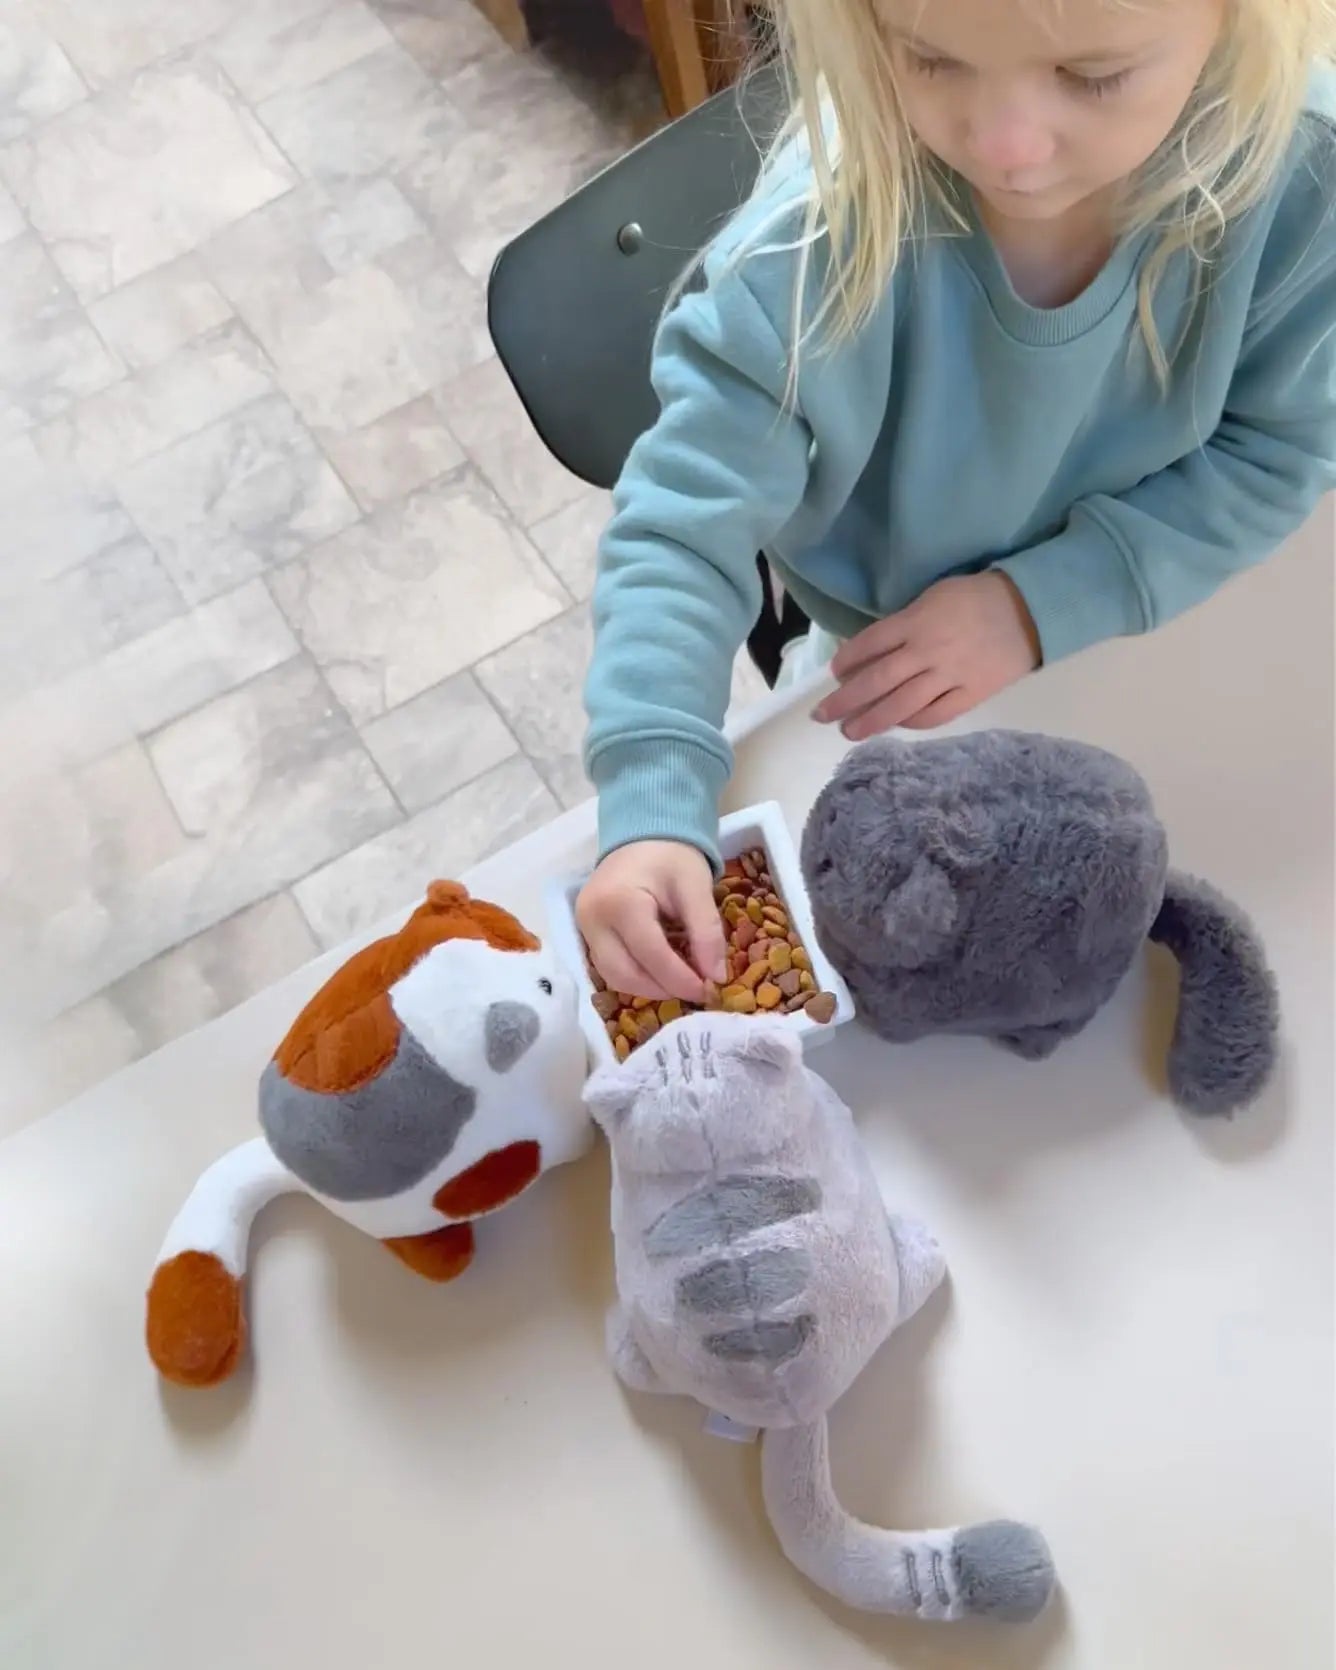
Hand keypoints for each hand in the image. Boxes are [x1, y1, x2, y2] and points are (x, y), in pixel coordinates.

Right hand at [577, 840, 727, 1003]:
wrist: (643, 835)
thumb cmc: (671, 856)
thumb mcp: (696, 887)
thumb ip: (707, 931)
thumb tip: (716, 977)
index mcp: (620, 902)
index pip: (651, 956)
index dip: (681, 980)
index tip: (709, 990)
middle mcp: (592, 919)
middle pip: (626, 975)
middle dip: (663, 989)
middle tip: (696, 989)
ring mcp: (584, 927)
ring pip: (614, 977)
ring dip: (649, 987)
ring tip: (680, 980)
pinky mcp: (586, 933)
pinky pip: (609, 967)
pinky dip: (637, 975)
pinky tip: (662, 970)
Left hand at [814, 572, 1040, 739]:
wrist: (1031, 610)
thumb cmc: (977, 596)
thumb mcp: (934, 596)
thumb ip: (905, 622)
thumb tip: (875, 649)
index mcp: (916, 621)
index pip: (870, 644)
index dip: (847, 661)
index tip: (834, 674)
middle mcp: (927, 651)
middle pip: (877, 681)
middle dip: (845, 701)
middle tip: (822, 716)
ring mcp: (950, 676)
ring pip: (901, 705)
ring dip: (871, 721)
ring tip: (849, 731)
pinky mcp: (971, 694)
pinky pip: (935, 715)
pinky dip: (911, 722)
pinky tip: (896, 725)